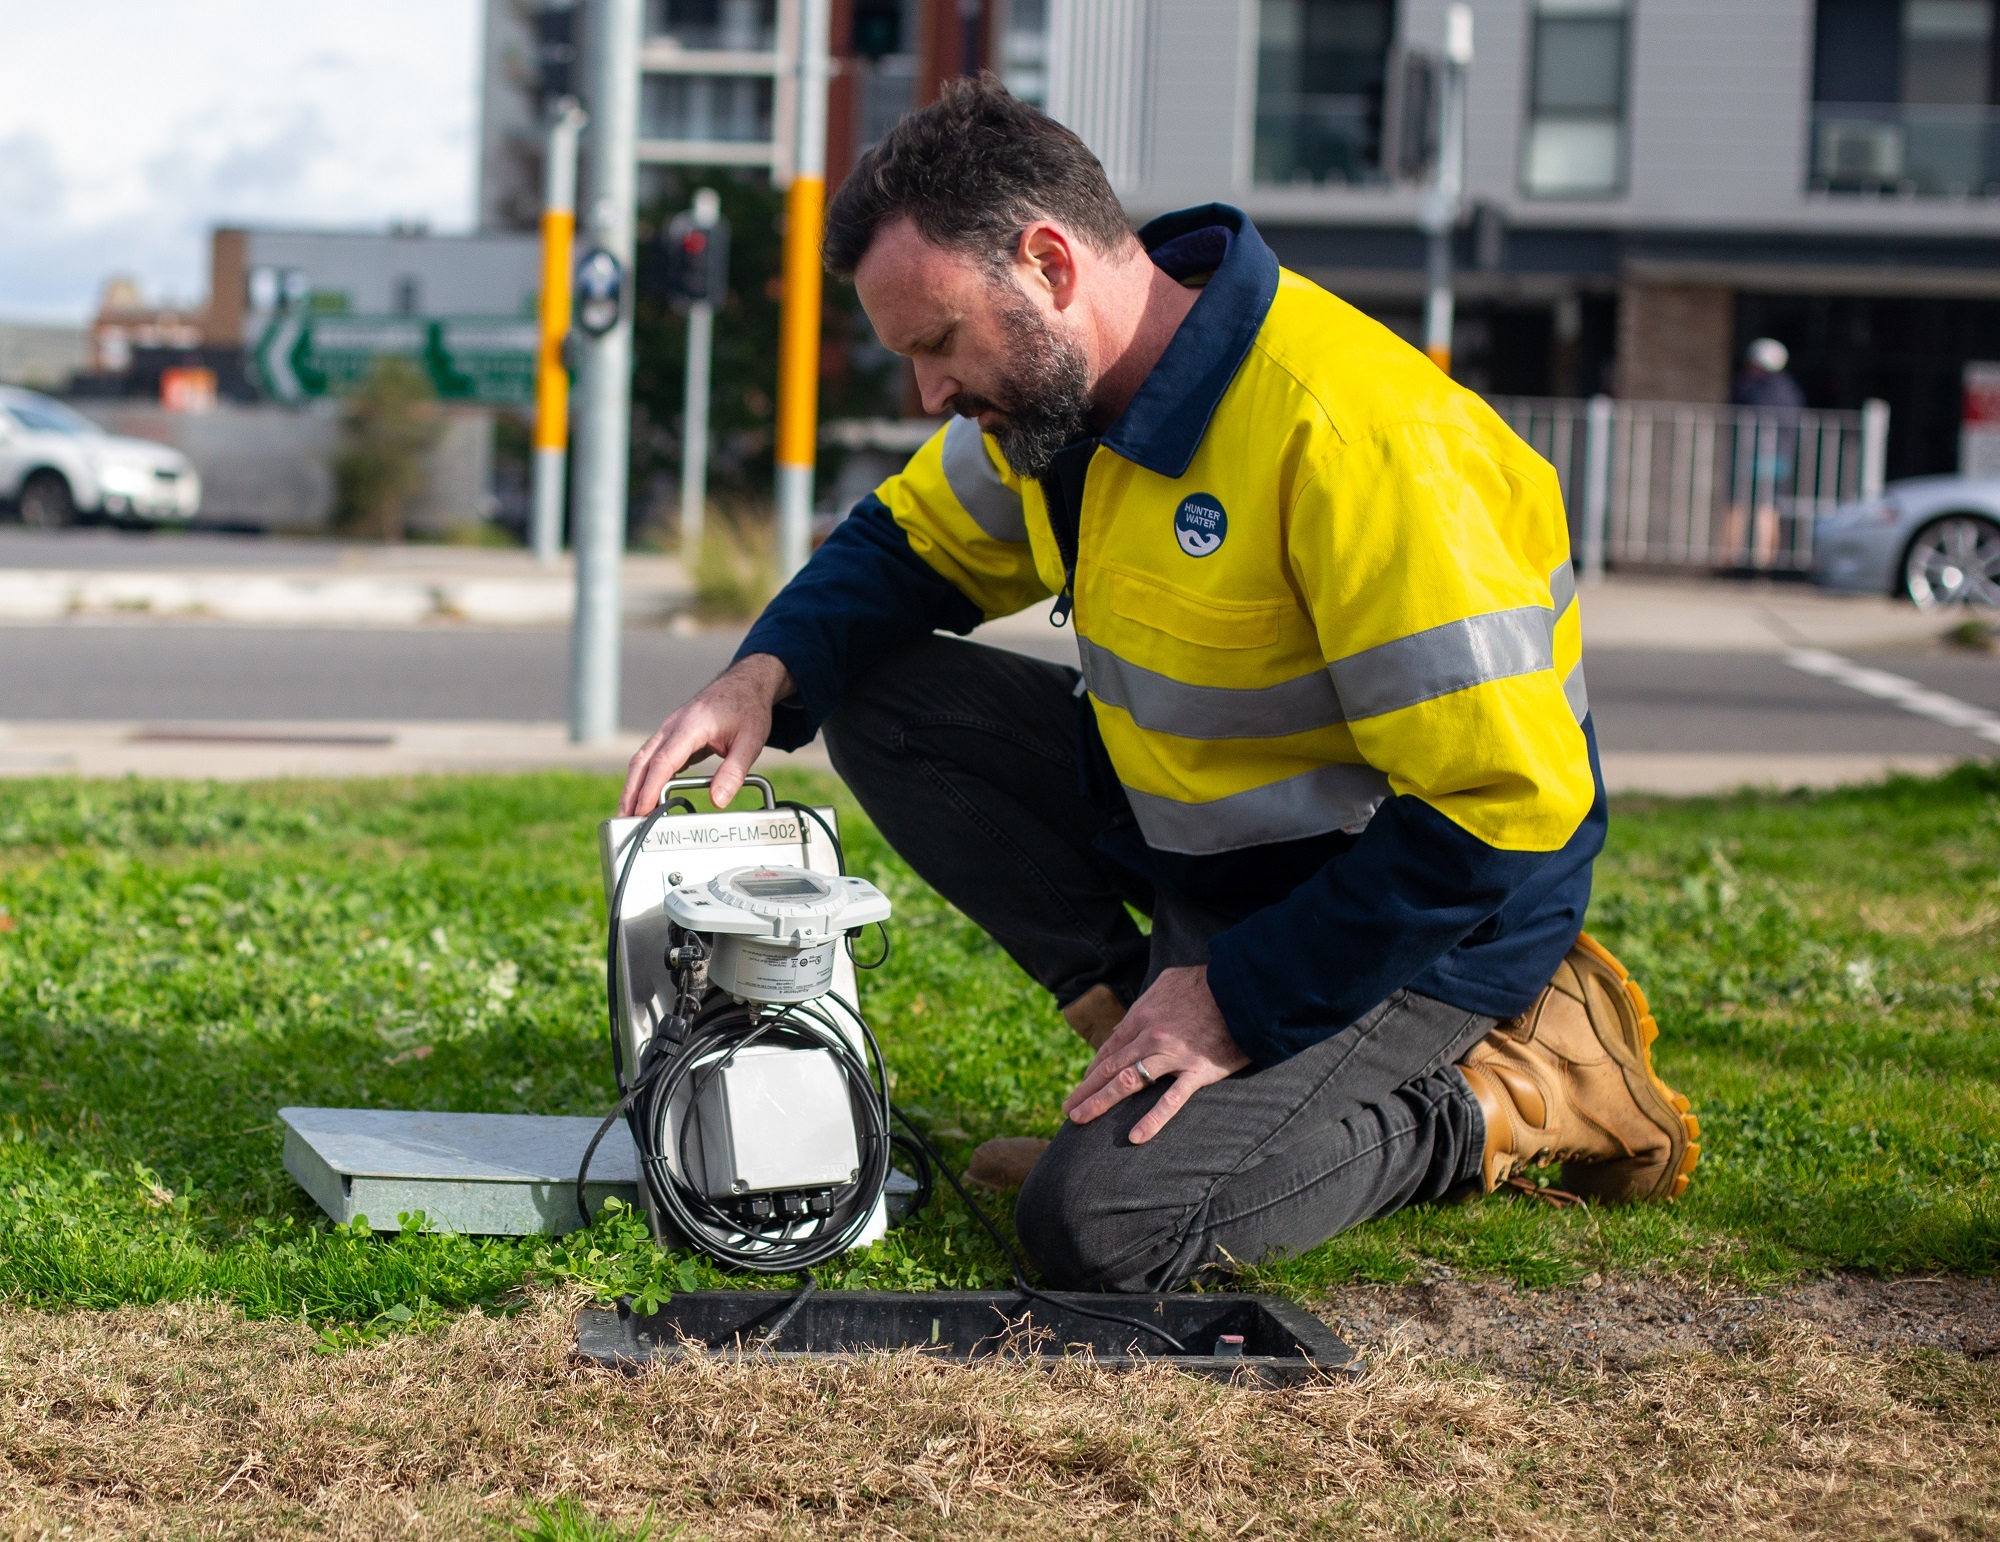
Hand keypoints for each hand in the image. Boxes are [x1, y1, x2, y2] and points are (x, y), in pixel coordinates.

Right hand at [618, 653, 795, 815]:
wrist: (745, 683)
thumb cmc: (748, 709)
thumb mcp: (751, 741)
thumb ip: (734, 772)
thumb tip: (718, 801)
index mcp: (690, 726)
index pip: (663, 762)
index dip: (650, 789)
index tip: (643, 811)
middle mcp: (672, 726)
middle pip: (642, 762)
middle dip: (631, 792)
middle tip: (625, 819)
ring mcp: (669, 729)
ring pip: (642, 759)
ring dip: (633, 786)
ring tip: (629, 813)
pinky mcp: (672, 735)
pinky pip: (652, 757)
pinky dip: (644, 777)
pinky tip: (645, 795)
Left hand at [1060, 965, 1249, 1143]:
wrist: (1244, 987)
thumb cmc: (1207, 982)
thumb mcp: (1167, 982)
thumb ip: (1146, 1003)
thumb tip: (1129, 1022)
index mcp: (1143, 1016)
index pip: (1110, 1048)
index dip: (1093, 1069)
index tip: (1083, 1084)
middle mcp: (1150, 1036)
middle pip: (1110, 1067)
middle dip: (1086, 1089)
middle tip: (1068, 1109)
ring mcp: (1172, 1055)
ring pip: (1128, 1082)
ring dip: (1100, 1102)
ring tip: (1080, 1120)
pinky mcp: (1197, 1071)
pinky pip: (1171, 1100)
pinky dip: (1152, 1120)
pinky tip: (1135, 1137)